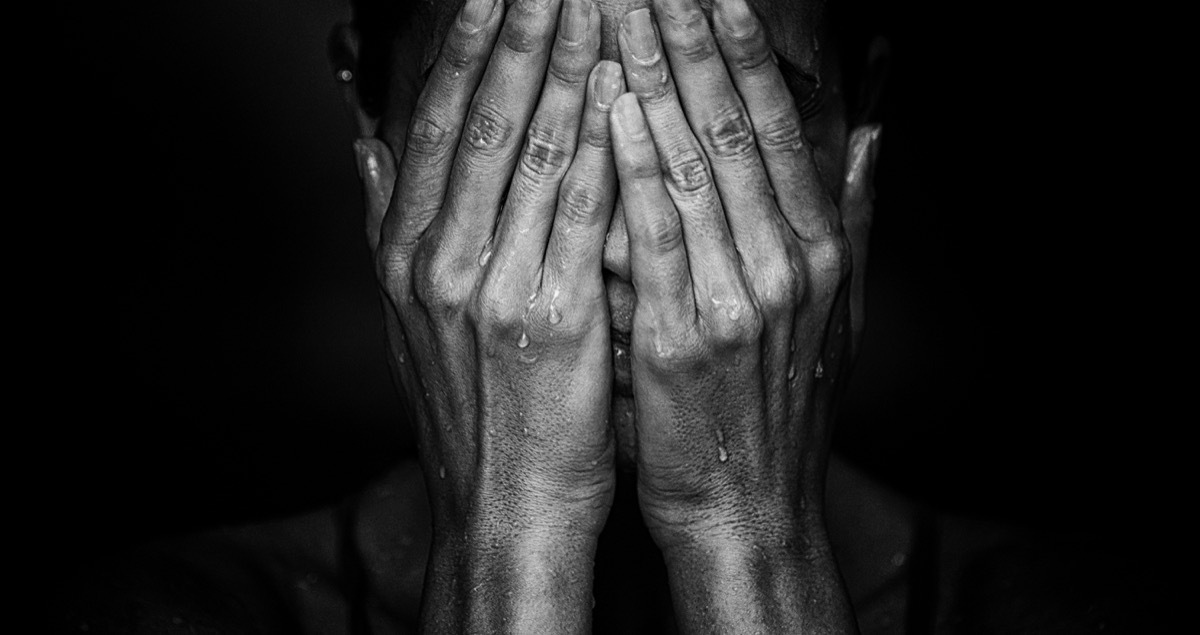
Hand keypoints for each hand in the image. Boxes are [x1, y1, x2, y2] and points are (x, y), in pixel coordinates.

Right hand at [354, 0, 623, 629]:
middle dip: (516, 34)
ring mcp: (491, 287)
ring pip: (526, 149)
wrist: (501, 506)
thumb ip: (388, 224)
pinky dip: (595, 142)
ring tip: (592, 0)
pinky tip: (619, 86)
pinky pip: (576, 211)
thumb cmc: (472, 410)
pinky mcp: (551, 318)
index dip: (465, 48)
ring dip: (562, 65)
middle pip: (478, 119)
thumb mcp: (408, 318)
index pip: (434, 124)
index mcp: (407, 252)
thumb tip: (365, 143)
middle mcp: (437, 260)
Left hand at [609, 0, 877, 628]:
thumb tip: (873, 131)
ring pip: (694, 164)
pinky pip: (658, 236)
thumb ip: (852, 214)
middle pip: (733, 127)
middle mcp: (786, 262)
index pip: (773, 126)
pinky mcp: (685, 337)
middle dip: (692, 41)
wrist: (746, 507)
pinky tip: (614, 105)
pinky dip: (637, 165)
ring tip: (621, 10)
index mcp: (817, 248)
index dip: (742, 50)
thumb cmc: (777, 408)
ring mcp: (738, 299)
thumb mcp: (835, 310)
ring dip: (657, 79)